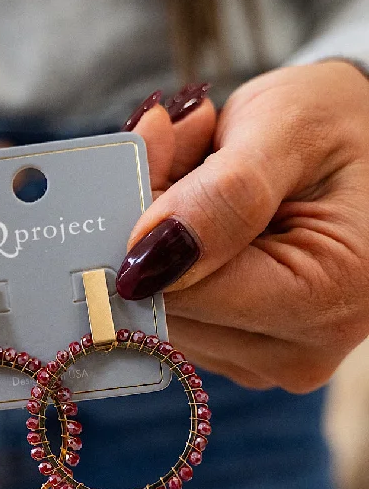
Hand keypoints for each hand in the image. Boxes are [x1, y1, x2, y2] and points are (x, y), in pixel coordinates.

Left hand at [117, 61, 368, 391]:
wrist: (363, 145)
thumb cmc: (343, 130)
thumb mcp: (290, 131)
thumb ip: (221, 197)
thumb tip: (142, 266)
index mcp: (326, 301)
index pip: (182, 292)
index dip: (141, 223)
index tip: (154, 144)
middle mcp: (294, 351)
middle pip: (163, 306)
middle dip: (146, 220)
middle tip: (179, 141)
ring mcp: (261, 358)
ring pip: (155, 307)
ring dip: (152, 230)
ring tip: (202, 166)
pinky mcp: (235, 349)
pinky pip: (167, 307)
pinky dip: (161, 251)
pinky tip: (199, 206)